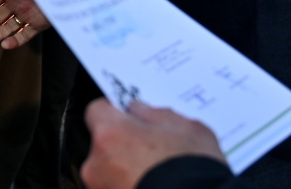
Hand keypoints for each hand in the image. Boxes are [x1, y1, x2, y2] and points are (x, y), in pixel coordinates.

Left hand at [82, 99, 226, 188]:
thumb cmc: (194, 170)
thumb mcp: (186, 128)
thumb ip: (155, 114)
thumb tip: (140, 109)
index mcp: (110, 134)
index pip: (97, 110)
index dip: (115, 112)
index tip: (129, 116)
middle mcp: (96, 164)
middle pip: (103, 143)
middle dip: (123, 144)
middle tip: (151, 150)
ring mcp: (102, 188)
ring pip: (109, 170)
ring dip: (125, 170)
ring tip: (156, 174)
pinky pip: (116, 187)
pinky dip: (131, 185)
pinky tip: (154, 186)